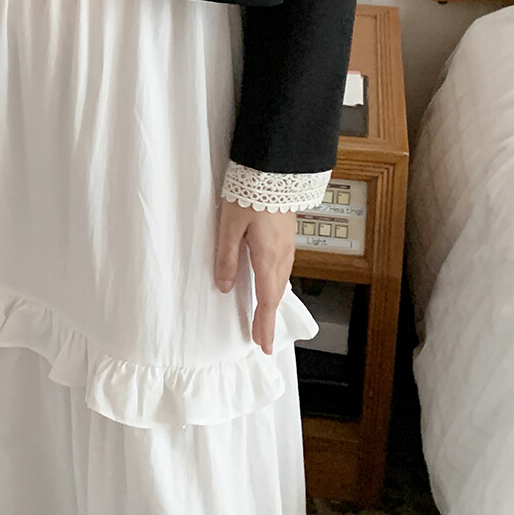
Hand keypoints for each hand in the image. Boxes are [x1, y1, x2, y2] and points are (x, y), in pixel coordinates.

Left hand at [214, 197, 296, 353]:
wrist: (274, 168)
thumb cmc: (250, 193)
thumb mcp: (230, 226)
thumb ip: (226, 257)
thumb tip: (225, 287)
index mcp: (268, 257)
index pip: (266, 300)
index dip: (264, 325)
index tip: (263, 345)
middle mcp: (282, 255)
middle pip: (275, 295)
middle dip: (269, 319)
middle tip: (263, 339)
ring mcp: (287, 245)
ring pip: (281, 282)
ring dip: (273, 302)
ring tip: (265, 317)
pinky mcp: (286, 236)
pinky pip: (283, 268)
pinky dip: (276, 284)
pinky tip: (270, 283)